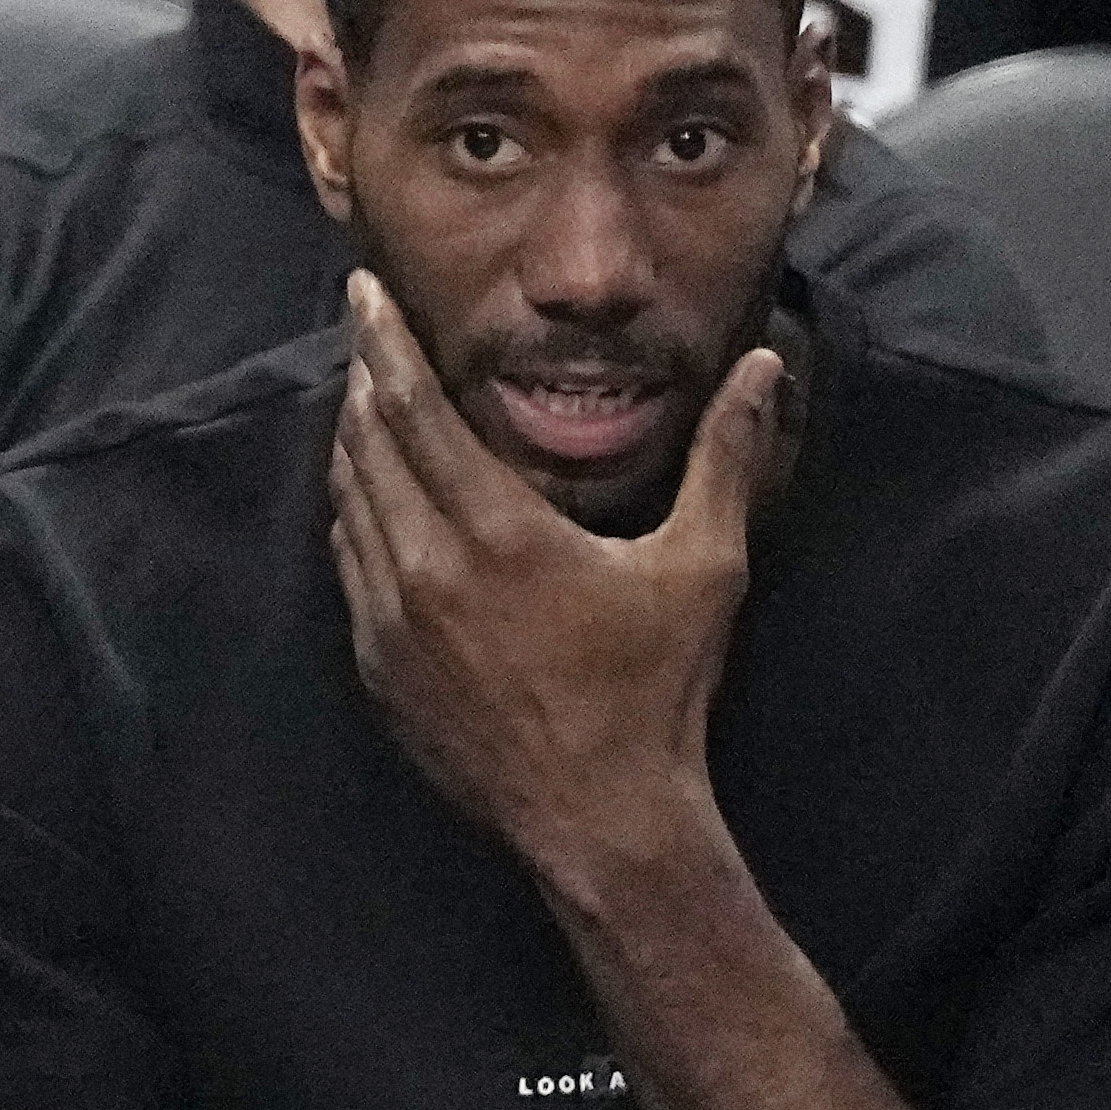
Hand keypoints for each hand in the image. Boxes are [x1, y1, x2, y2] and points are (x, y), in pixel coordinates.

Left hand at [325, 273, 780, 882]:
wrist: (598, 816)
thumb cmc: (655, 691)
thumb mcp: (705, 567)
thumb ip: (725, 457)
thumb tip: (763, 368)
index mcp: (494, 533)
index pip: (412, 410)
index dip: (383, 343)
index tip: (361, 293)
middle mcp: (423, 569)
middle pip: (365, 447)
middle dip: (362, 382)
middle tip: (364, 333)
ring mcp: (389, 622)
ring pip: (347, 504)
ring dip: (353, 446)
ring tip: (367, 401)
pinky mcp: (376, 666)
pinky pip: (349, 564)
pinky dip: (355, 516)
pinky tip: (374, 499)